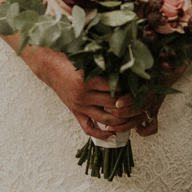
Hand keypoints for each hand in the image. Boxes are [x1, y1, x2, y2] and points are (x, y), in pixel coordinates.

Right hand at [21, 45, 153, 137]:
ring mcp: (79, 106)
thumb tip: (128, 64)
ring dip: (122, 120)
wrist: (48, 65)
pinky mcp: (75, 112)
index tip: (141, 86)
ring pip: (106, 119)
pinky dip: (103, 133)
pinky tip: (114, 134)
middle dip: (131, 105)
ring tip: (133, 117)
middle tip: (143, 102)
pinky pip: (89, 128)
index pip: (117, 88)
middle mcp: (83, 96)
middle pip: (114, 105)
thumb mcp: (87, 57)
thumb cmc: (69, 57)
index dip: (131, 89)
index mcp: (87, 80)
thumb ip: (106, 61)